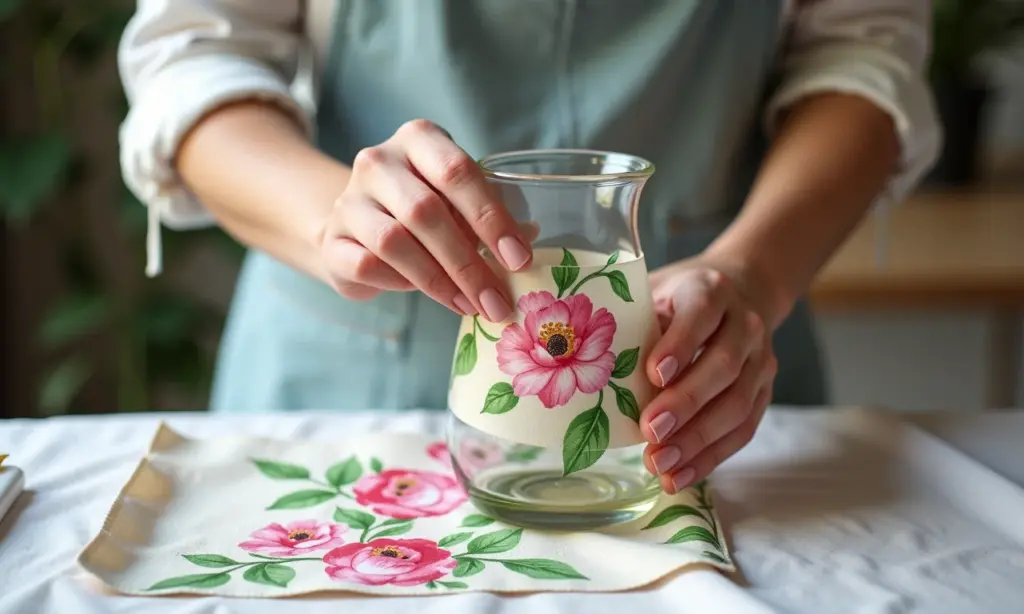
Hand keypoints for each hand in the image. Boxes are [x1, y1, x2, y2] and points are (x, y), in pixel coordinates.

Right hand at [318, 119, 532, 321]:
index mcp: (418, 139)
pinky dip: (401, 284)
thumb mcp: (457, 201)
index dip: (491, 218)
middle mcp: (378, 161)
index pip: (456, 171)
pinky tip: (428, 294)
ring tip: (470, 306)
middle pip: (425, 211)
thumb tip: (529, 238)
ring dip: (439, 281)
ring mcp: (348, 199)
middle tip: (497, 301)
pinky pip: (368, 266)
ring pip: (394, 242)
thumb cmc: (420, 209)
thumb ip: (488, 216)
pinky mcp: (330, 239)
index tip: (519, 259)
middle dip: (468, 263)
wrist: (356, 227)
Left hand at [640, 257, 778, 492]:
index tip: (653, 374)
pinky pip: (743, 430)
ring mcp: (760, 360)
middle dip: (686, 402)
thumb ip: (632, 322)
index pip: (701, 314)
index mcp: (711, 291)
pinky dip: (710, 457)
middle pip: (724, 366)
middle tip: (650, 431)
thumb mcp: (653, 294)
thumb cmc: (678, 300)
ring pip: (737, 404)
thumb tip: (588, 368)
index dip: (680, 345)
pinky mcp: (764, 393)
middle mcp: (744, 324)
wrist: (741, 292)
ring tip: (660, 464)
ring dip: (697, 440)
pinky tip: (679, 476)